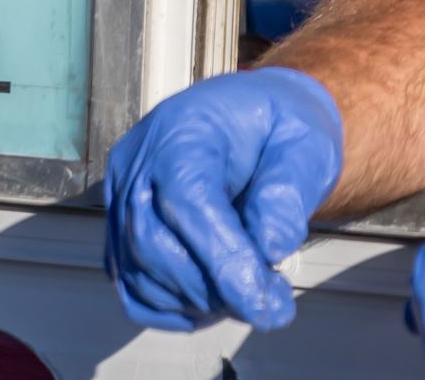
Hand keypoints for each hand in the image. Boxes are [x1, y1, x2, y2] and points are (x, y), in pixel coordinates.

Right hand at [102, 66, 344, 331]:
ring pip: (140, 272)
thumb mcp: (304, 144)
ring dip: (197, 301)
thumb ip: (289, 191)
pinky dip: (172, 306)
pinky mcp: (120, 229)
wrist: (255, 119)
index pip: (188, 201)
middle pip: (154, 244)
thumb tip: (270, 248)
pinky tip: (216, 303)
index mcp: (184, 130)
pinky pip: (131, 285)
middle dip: (213, 289)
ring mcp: (122, 198)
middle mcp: (139, 163)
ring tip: (252, 298)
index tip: (260, 300)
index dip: (222, 258)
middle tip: (269, 305)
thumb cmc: (279, 128)